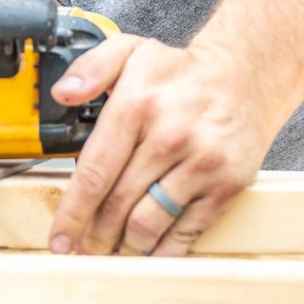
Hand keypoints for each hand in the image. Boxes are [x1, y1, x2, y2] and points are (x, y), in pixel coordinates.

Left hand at [47, 34, 276, 256]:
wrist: (244, 76)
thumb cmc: (180, 71)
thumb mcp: (130, 51)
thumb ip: (90, 68)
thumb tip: (62, 92)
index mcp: (137, 105)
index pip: (94, 172)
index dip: (72, 213)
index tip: (59, 237)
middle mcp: (168, 136)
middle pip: (117, 206)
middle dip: (95, 236)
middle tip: (84, 248)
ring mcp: (200, 164)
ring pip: (148, 225)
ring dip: (124, 247)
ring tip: (112, 251)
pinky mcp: (225, 185)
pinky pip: (186, 232)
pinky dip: (163, 251)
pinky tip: (148, 252)